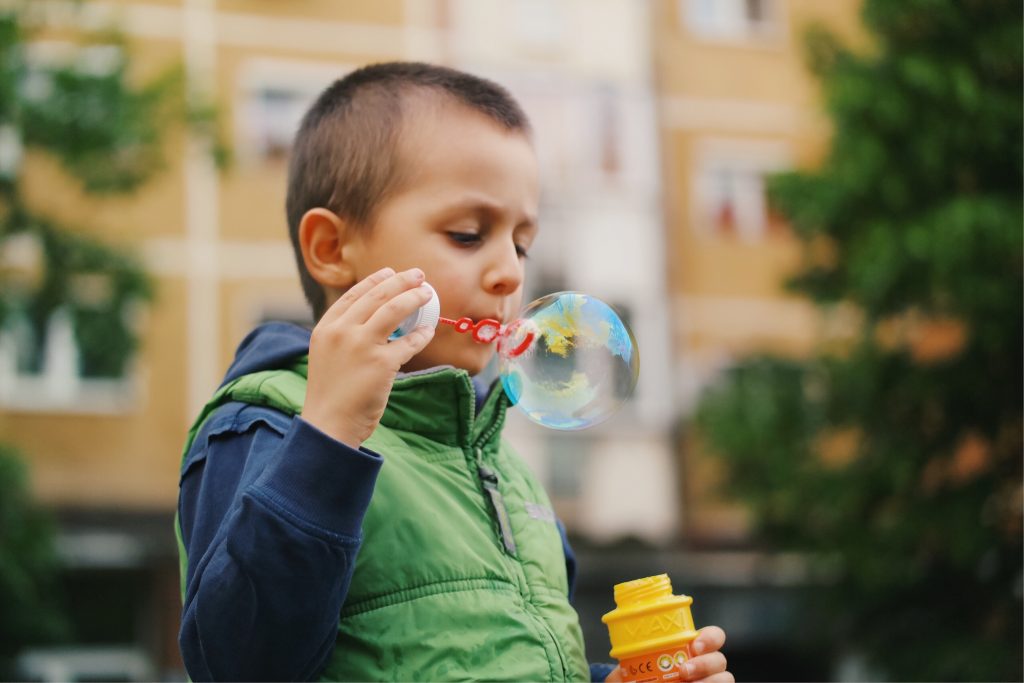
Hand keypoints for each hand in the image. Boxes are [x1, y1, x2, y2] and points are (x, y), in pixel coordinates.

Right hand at [302, 267, 434, 447]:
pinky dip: (421, 334)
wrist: (329, 423)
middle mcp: (342, 331)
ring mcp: (362, 345)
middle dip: (400, 281)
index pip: (354, 295)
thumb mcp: (326, 355)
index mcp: (326, 328)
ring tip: (427, 294)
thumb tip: (370, 319)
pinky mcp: (382, 363)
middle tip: (418, 275)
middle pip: (377, 296)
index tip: (390, 273)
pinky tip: (428, 330)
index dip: (375, 281)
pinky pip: (409, 342)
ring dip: (414, 298)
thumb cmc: (330, 393)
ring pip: (395, 310)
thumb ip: (343, 335)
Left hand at [604, 626, 732, 682]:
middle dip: (706, 663)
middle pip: (720, 659)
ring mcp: (708, 681)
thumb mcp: (629, 671)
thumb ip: (629, 668)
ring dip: (710, 681)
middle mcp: (703, 665)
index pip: (712, 636)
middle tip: (683, 670)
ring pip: (725, 679)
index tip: (693, 645)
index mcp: (688, 648)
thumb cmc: (636, 681)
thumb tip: (622, 673)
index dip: (710, 638)